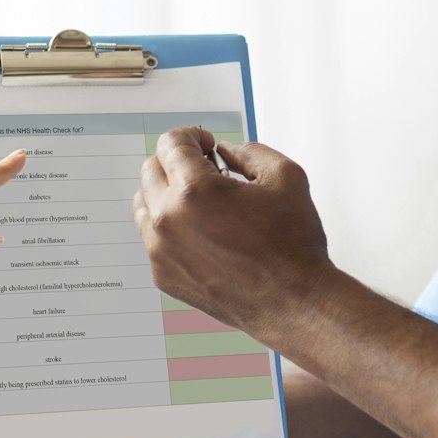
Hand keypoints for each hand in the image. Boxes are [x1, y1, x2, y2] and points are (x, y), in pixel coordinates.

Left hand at [133, 127, 336, 335]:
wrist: (293, 302)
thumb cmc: (292, 244)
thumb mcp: (285, 177)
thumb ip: (250, 151)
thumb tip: (224, 152)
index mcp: (194, 191)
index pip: (170, 144)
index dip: (191, 136)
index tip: (204, 144)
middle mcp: (169, 220)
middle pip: (151, 170)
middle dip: (177, 162)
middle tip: (205, 169)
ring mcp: (161, 251)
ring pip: (145, 205)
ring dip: (168, 193)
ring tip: (202, 201)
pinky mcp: (163, 275)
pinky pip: (154, 239)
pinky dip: (172, 228)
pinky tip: (204, 233)